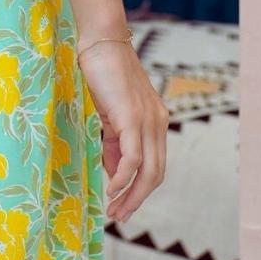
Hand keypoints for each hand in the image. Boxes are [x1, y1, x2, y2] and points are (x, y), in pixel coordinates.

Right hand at [77, 32, 167, 226]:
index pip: (155, 166)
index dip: (140, 190)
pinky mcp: (133, 118)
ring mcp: (148, 121)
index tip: (122, 206)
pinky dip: (123, 178)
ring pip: (148, 170)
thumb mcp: (110, 115)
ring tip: (114, 209)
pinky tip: (111, 189)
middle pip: (156, 174)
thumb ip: (114, 143)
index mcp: (155, 123)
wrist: (102, 43)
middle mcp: (158, 124)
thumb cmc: (103, 75)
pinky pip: (133, 158)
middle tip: (119, 216)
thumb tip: (113, 174)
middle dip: (137, 199)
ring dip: (131, 195)